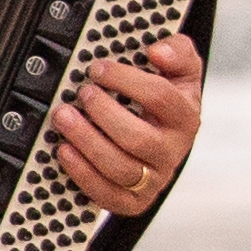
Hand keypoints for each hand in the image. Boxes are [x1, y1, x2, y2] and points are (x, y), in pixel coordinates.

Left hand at [46, 30, 198, 218]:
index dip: (126, 80)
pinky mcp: (134, 200)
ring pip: (120, 168)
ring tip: (64, 118)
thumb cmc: (166, 105)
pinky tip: (65, 151)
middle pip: (139, 138)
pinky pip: (107, 194)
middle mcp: (173, 150)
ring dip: (86, 142)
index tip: (98, 69)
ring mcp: (154, 179)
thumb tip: (159, 50)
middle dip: (103, 113)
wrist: (164, 145)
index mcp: (185, 116)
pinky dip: (82, 173)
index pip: (161, 97)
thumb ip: (177, 51)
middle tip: (81, 94)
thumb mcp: (180, 73)